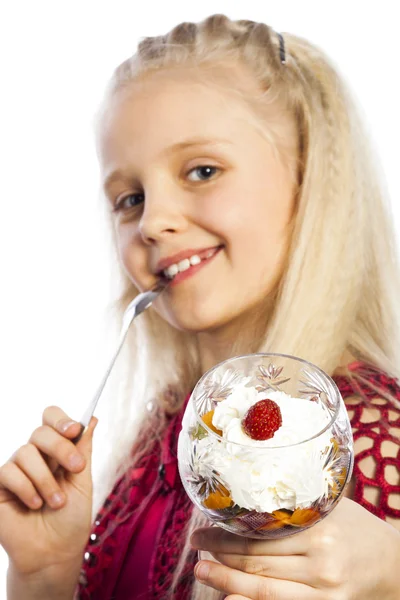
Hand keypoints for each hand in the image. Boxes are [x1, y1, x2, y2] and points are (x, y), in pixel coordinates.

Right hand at [0, 406, 96, 577]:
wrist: (54, 553)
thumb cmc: (70, 519)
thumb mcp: (82, 482)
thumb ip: (83, 450)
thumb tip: (91, 419)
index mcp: (57, 451)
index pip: (52, 419)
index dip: (61, 419)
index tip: (74, 430)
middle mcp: (36, 456)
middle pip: (41, 431)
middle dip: (61, 447)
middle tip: (76, 468)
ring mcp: (17, 469)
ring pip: (26, 452)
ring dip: (46, 479)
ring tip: (56, 502)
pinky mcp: (0, 485)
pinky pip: (9, 472)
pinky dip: (27, 488)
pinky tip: (34, 504)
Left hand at [191, 498, 399, 598]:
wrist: (395, 565)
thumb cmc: (358, 529)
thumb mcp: (330, 508)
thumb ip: (294, 509)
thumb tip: (246, 504)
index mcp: (319, 529)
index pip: (260, 534)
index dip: (226, 534)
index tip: (203, 529)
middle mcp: (320, 562)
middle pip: (257, 561)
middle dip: (220, 555)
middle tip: (196, 546)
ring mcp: (323, 592)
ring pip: (263, 588)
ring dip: (227, 582)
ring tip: (202, 572)